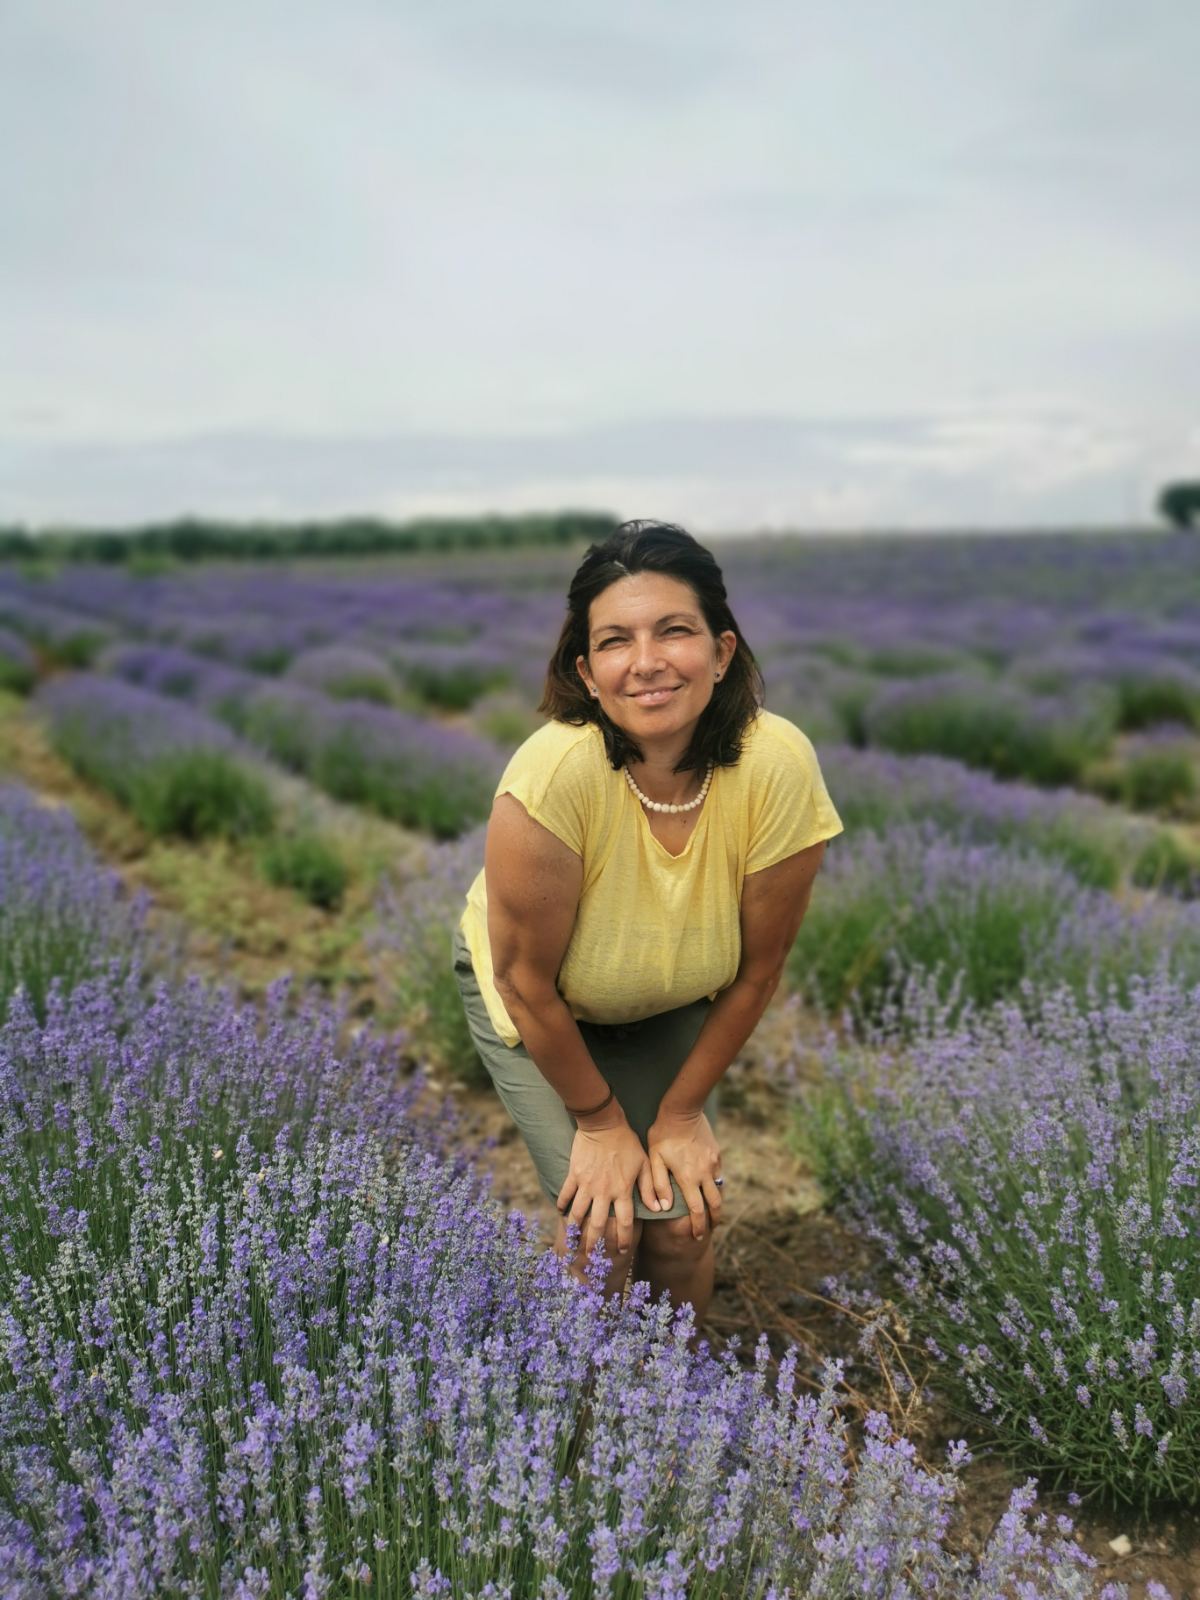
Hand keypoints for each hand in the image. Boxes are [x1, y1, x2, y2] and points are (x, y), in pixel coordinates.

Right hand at [557, 1115, 659, 1257]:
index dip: (623, 1240)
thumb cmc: (627, 1142)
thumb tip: (661, 1209)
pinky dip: (562, 1204)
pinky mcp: (573, 1174)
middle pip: (597, 1224)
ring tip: (572, 1243)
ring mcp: (586, 1184)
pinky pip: (565, 1193)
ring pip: (577, 1213)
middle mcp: (603, 1192)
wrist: (603, 1123)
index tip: (621, 1252)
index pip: (624, 1223)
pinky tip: (560, 1212)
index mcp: (622, 1191)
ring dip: (574, 1230)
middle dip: (594, 1244)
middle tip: (591, 1258)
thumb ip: (651, 1188)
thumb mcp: (644, 1164)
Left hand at [647, 1109, 722, 1238]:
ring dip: (717, 1202)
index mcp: (688, 1178)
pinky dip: (715, 1184)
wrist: (682, 1111)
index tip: (698, 1236)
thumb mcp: (654, 1159)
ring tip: (711, 1211)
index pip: (697, 1210)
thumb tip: (665, 1207)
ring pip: (719, 1189)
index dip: (698, 1225)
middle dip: (714, 1219)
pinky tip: (708, 1185)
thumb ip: (659, 1185)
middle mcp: (704, 1173)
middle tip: (709, 1228)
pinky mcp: (717, 1154)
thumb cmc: (662, 1135)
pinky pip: (718, 1173)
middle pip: (715, 1204)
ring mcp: (713, 1163)